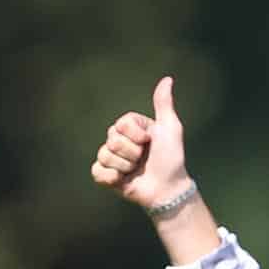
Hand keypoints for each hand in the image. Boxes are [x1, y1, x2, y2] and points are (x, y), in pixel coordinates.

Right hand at [90, 76, 190, 209]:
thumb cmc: (171, 159)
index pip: (121, 124)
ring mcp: (112, 158)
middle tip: (143, 159)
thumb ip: (164, 104)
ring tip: (136, 171)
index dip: (135, 135)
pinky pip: (97, 171)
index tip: (149, 142)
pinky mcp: (107, 176)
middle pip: (112, 139)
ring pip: (105, 155)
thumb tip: (167, 79)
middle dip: (131, 152)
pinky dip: (111, 177)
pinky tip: (123, 180)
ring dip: (124, 166)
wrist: (168, 189)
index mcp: (132, 128)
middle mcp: (120, 140)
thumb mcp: (170, 128)